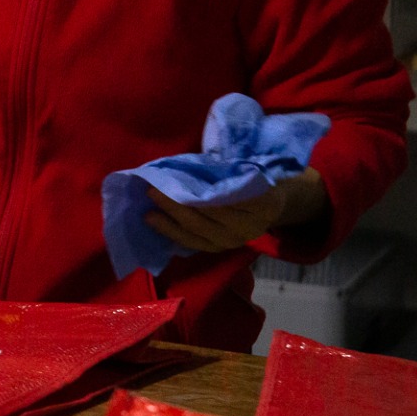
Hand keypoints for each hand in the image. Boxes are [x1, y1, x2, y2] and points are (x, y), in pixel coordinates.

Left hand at [145, 169, 327, 255]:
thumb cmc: (251, 178)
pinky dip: (172, 233)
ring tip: (148, 211)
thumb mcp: (246, 169)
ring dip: (169, 221)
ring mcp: (234, 241)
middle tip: (153, 190)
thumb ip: (222, 171)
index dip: (202, 191)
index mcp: (263, 203)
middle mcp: (250, 227)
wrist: (268, 205)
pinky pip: (193, 243)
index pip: (228, 198)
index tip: (176, 180)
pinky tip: (155, 222)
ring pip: (197, 232)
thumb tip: (183, 167)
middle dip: (177, 204)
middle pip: (208, 216)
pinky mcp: (220, 248)